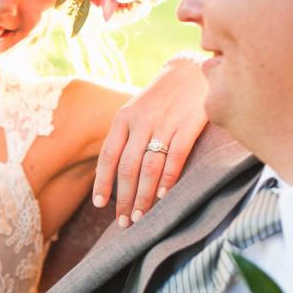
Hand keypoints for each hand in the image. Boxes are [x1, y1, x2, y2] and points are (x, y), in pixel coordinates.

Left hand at [92, 53, 208, 226]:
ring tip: (139, 216)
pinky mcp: (190, 123)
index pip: (108, 156)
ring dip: (143, 195)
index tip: (100, 205)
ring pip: (149, 166)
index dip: (103, 182)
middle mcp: (141, 121)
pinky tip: (164, 196)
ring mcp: (165, 122)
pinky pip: (176, 156)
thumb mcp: (136, 112)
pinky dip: (169, 178)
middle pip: (127, 166)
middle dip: (123, 197)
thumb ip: (126, 139)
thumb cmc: (161, 99)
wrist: (192, 70)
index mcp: (123, 119)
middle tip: (123, 222)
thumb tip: (115, 176)